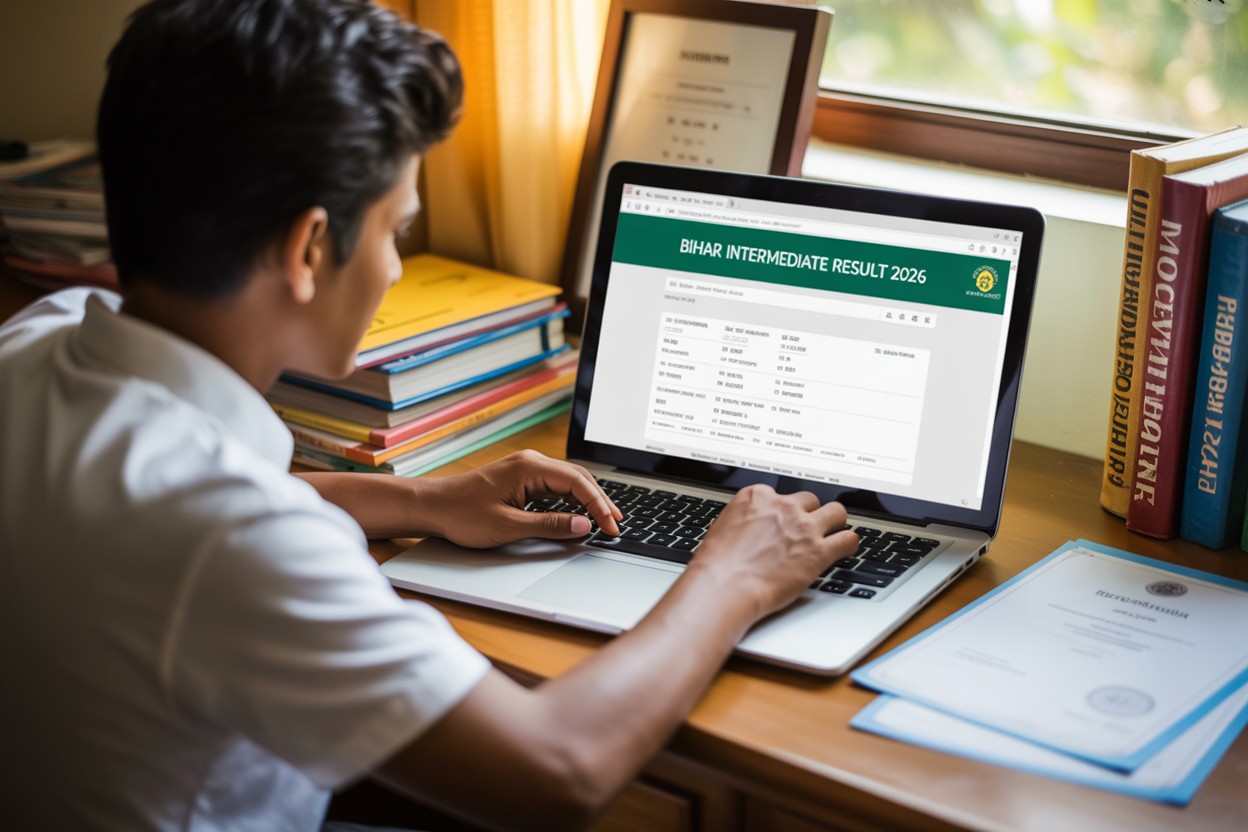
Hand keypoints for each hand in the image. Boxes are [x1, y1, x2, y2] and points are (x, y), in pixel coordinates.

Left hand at [423, 450, 621, 547]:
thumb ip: (550, 525)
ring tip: (605, 519)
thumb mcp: (509, 526)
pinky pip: (554, 487)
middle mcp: (531, 463)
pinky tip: (579, 514)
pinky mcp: (521, 480)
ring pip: (568, 482)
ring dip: (587, 500)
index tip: (611, 526)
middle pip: (578, 478)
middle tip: (617, 524)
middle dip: (600, 501)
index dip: (599, 506)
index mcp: (530, 468)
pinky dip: (571, 500)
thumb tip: (583, 525)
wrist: (433, 507)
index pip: (578, 483)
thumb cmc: (463, 515)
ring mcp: (526, 470)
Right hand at [688, 484, 857, 619]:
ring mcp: (803, 527)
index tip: (787, 521)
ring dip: (834, 524)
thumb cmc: (716, 564)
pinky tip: (844, 549)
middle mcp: (783, 506)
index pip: (783, 495)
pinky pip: (848, 539)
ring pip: (836, 512)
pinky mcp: (818, 550)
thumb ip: (746, 520)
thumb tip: (753, 528)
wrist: (723, 587)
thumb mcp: (725, 527)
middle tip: (807, 531)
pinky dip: (849, 544)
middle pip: (810, 501)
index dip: (786, 511)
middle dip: (810, 515)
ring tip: (833, 534)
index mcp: (757, 496)